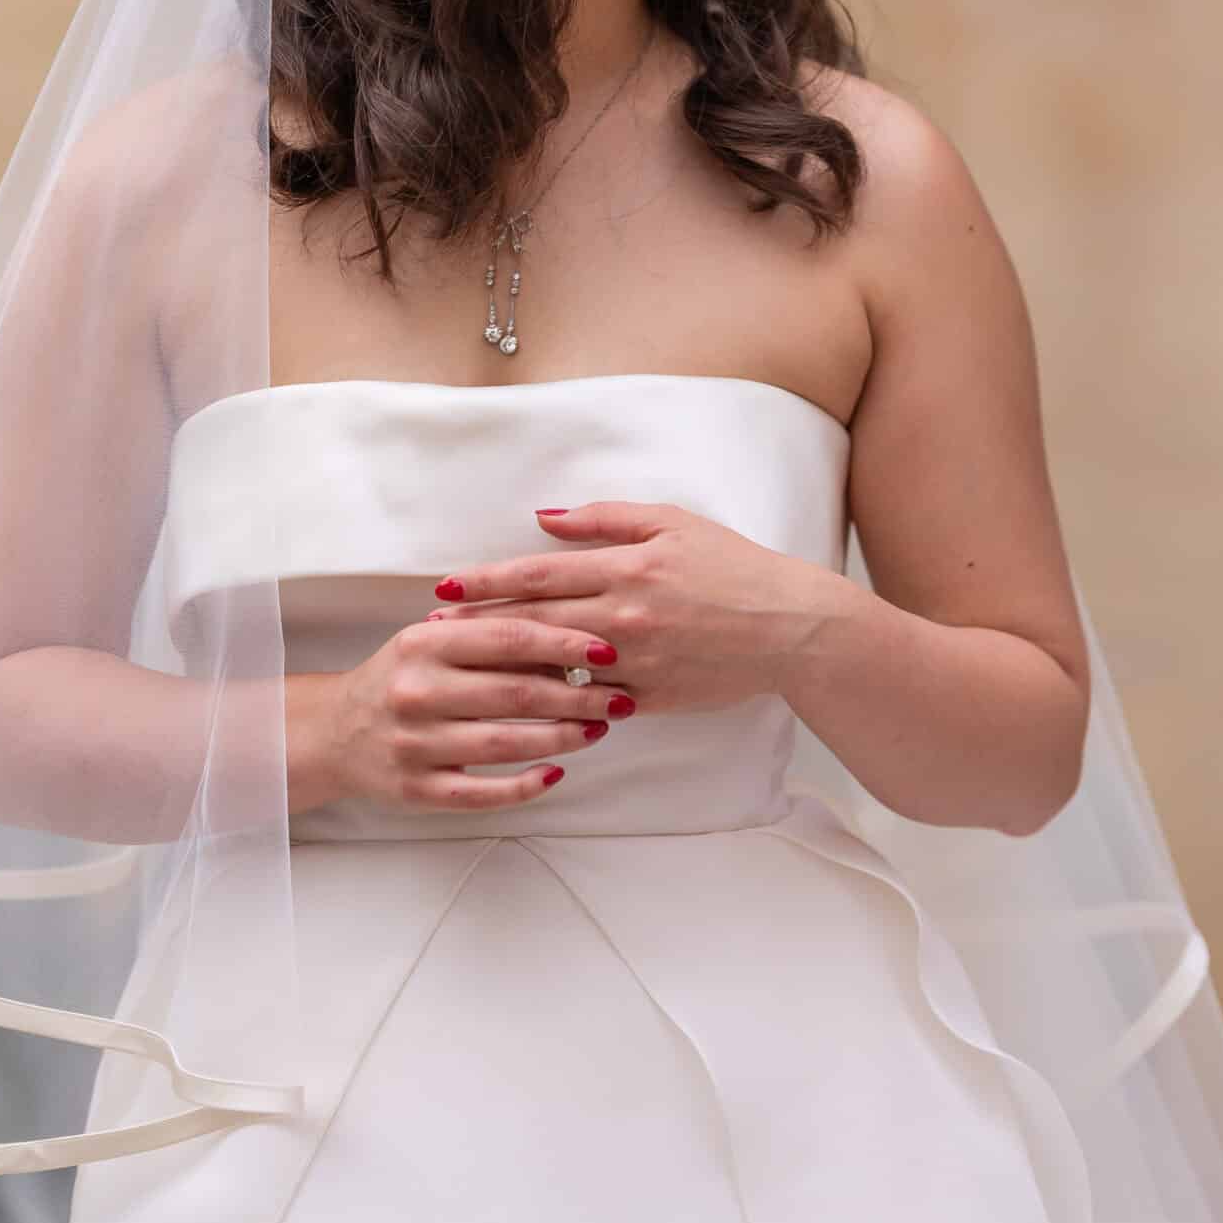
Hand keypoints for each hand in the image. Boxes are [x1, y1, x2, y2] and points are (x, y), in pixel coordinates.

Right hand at [321, 610, 634, 813]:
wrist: (335, 732)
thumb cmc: (402, 678)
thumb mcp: (433, 642)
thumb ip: (489, 637)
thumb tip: (570, 644)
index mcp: (424, 643)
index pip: (509, 637)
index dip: (564, 643)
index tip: (607, 649)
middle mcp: (416, 690)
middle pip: (516, 693)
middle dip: (578, 696)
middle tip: (618, 698)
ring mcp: (414, 743)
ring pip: (505, 744)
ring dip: (562, 737)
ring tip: (597, 729)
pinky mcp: (416, 790)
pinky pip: (482, 793)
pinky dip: (525, 785)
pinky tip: (557, 772)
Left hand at [429, 500, 842, 716]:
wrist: (790, 627)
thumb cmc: (732, 565)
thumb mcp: (671, 522)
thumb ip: (604, 519)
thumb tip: (543, 519)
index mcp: (625, 569)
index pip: (538, 575)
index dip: (486, 581)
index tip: (445, 586)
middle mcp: (622, 618)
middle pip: (533, 624)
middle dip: (478, 627)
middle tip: (432, 631)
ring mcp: (634, 664)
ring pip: (554, 669)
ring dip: (505, 668)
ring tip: (462, 669)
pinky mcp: (650, 699)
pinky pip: (591, 702)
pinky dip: (556, 700)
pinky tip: (522, 702)